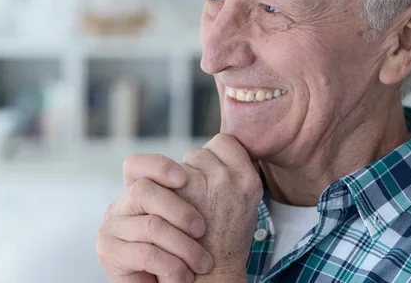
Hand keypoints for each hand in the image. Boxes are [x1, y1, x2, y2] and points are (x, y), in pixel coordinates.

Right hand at [97, 154, 214, 282]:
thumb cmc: (188, 255)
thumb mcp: (195, 216)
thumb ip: (200, 186)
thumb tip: (222, 149)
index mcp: (139, 192)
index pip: (135, 164)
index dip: (158, 166)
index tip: (184, 178)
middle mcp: (120, 205)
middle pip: (145, 191)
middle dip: (179, 210)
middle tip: (202, 229)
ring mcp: (111, 228)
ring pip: (151, 225)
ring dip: (184, 247)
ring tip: (203, 263)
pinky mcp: (108, 252)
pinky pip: (146, 253)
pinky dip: (173, 266)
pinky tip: (186, 275)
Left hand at [176, 134, 262, 279]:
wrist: (210, 275)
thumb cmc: (224, 242)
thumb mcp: (244, 205)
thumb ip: (233, 176)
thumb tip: (215, 150)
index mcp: (249, 181)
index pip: (227, 142)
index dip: (216, 155)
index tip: (212, 175)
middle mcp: (229, 178)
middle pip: (200, 151)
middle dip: (195, 170)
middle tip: (197, 199)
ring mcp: (204, 183)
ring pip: (180, 163)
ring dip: (177, 180)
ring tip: (184, 207)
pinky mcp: (181, 191)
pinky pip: (163, 175)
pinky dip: (161, 189)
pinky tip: (168, 209)